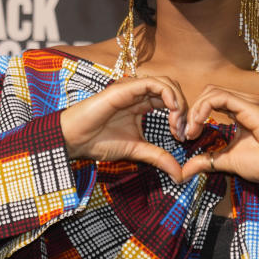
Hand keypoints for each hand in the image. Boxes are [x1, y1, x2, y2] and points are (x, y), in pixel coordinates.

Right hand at [60, 76, 187, 181]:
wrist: (75, 139)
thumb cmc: (99, 142)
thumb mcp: (137, 150)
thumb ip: (158, 157)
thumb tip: (180, 175)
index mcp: (141, 105)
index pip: (170, 102)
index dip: (182, 117)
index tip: (182, 137)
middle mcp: (139, 94)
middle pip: (172, 91)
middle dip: (184, 110)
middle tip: (183, 132)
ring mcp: (133, 89)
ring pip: (167, 83)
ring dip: (179, 102)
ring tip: (177, 124)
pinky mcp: (126, 87)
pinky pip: (155, 83)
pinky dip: (169, 94)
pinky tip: (172, 111)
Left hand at [181, 85, 258, 189]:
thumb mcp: (228, 162)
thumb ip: (207, 161)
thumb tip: (184, 170)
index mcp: (242, 111)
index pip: (212, 100)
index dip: (195, 115)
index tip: (186, 137)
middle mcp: (246, 102)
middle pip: (209, 92)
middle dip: (192, 111)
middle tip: (185, 134)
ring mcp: (250, 102)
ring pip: (212, 92)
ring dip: (196, 110)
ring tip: (191, 132)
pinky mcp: (252, 107)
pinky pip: (220, 97)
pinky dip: (203, 109)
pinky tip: (199, 126)